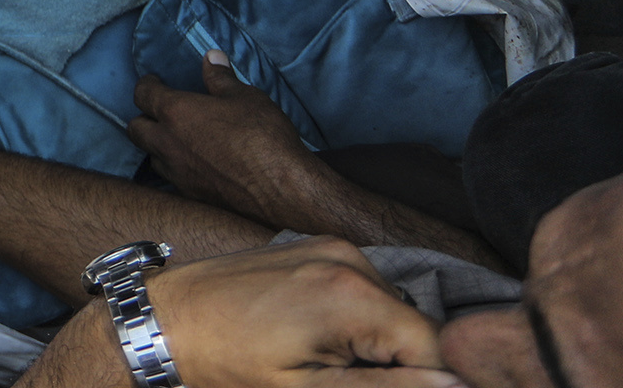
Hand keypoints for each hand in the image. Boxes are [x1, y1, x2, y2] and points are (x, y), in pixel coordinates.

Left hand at [127, 55, 323, 227]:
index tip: (154, 81)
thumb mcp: (246, 97)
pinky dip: (176, 168)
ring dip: (158, 146)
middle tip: (160, 111)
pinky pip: (171, 178)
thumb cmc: (263, 137)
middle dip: (144, 117)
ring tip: (175, 139)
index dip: (147, 85)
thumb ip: (221, 78)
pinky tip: (193, 165)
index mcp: (176, 113)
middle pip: (136, 128)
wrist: (281, 190)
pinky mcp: (191, 196)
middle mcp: (168, 143)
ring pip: (152, 156)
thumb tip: (212, 57)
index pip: (143, 94)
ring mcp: (177, 173)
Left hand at [148, 238, 463, 387]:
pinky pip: (363, 293)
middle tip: (339, 380)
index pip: (437, 347)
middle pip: (416, 328)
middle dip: (398, 368)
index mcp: (352, 293)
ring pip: (392, 313)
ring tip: (322, 365)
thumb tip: (459, 385)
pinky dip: (356, 325)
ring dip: (377, 349)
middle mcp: (349, 258)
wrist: (163, 320)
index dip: (426, 383)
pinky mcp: (316, 249)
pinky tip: (314, 342)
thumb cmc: (225, 363)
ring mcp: (332, 248)